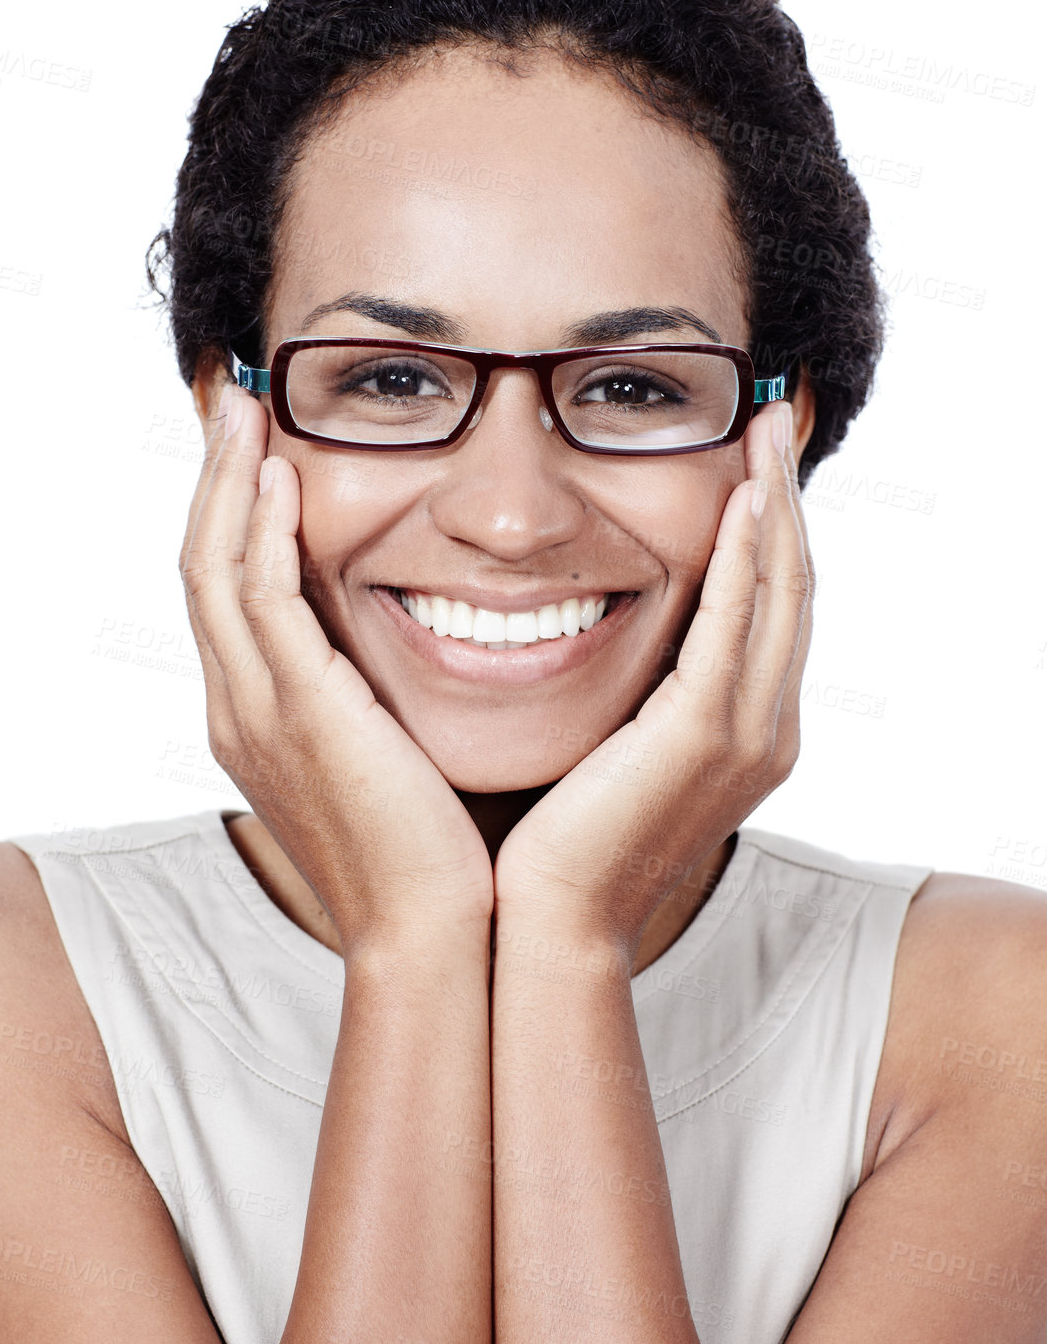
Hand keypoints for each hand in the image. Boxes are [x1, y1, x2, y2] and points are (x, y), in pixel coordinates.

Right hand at [179, 386, 495, 954]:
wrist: (431, 933)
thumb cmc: (428, 854)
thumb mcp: (388, 756)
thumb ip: (375, 695)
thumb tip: (413, 644)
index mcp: (255, 718)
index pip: (224, 593)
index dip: (228, 514)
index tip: (253, 448)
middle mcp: (236, 709)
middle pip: (200, 566)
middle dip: (212, 478)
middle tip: (234, 401)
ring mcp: (254, 712)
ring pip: (214, 570)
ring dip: (226, 482)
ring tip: (245, 409)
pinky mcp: (295, 713)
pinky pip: (259, 601)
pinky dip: (261, 532)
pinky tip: (282, 476)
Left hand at [492, 400, 813, 962]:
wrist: (549, 924)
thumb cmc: (559, 844)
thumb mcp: (613, 751)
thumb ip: (636, 692)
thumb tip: (607, 628)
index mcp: (746, 734)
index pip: (773, 609)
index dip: (771, 530)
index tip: (755, 459)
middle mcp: (766, 730)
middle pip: (794, 588)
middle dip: (785, 499)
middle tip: (773, 418)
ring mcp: (747, 734)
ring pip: (780, 592)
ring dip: (773, 504)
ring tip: (763, 430)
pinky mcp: (707, 734)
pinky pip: (737, 621)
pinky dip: (744, 554)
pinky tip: (740, 496)